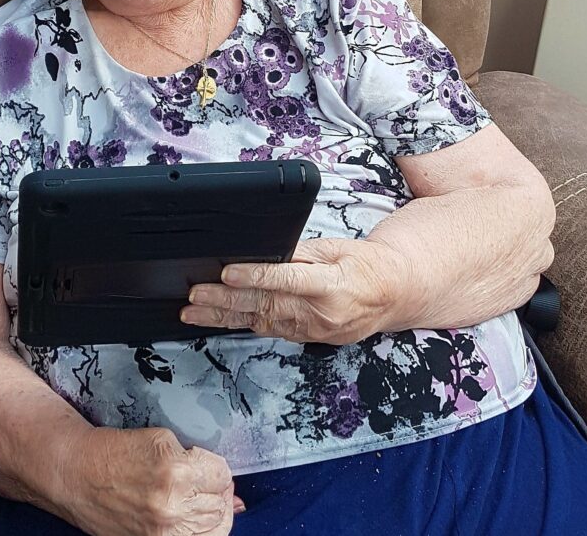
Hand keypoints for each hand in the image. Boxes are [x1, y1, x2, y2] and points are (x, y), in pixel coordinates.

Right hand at [62, 425, 241, 535]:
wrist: (77, 475)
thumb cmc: (113, 452)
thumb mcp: (161, 440)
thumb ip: (196, 459)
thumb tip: (229, 485)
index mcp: (176, 470)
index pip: (222, 475)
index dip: (217, 467)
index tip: (209, 465)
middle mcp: (172, 505)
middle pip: (220, 503)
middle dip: (216, 490)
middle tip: (205, 482)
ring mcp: (163, 531)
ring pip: (214, 528)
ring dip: (211, 511)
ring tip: (200, 499)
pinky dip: (201, 530)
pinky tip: (193, 517)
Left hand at [181, 237, 410, 344]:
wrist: (393, 295)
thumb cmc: (367, 266)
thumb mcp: (336, 249)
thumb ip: (300, 253)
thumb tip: (265, 252)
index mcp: (332, 286)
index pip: (287, 280)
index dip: (255, 277)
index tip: (228, 273)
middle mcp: (320, 314)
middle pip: (265, 306)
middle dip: (225, 300)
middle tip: (196, 294)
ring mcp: (312, 330)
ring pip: (260, 322)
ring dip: (223, 317)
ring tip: (193, 312)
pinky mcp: (306, 338)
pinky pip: (268, 330)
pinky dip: (240, 324)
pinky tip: (216, 320)